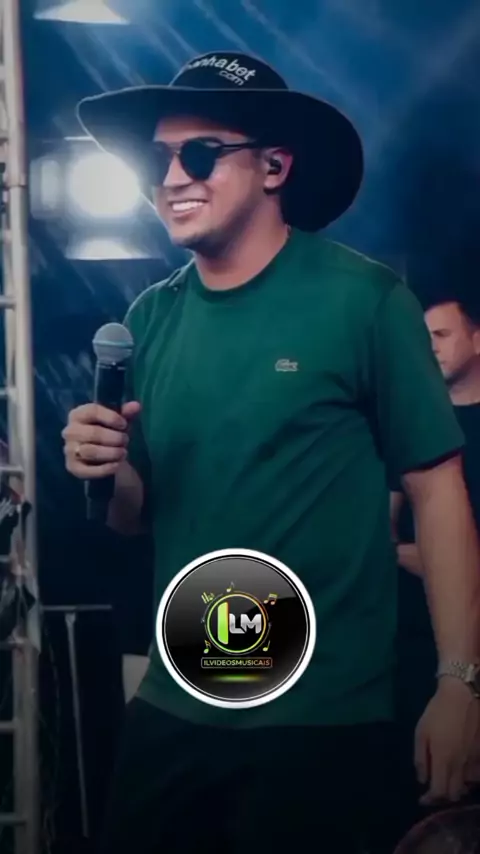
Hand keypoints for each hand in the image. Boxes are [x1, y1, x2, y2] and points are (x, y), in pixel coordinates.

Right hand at [62, 401, 140, 479]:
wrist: (102, 457)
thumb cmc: (109, 433)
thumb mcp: (118, 422)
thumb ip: (126, 413)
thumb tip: (136, 405)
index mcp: (78, 414)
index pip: (92, 411)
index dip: (111, 417)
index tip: (124, 424)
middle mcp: (70, 431)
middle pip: (93, 433)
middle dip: (114, 438)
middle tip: (126, 440)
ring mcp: (69, 450)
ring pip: (91, 451)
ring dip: (111, 453)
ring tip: (123, 453)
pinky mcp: (73, 468)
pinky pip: (89, 470)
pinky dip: (106, 468)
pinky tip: (117, 465)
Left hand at [415, 677, 479, 804]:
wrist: (463, 696)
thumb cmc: (437, 712)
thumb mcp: (421, 732)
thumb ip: (420, 758)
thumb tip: (422, 780)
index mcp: (443, 759)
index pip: (439, 792)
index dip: (430, 800)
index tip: (422, 798)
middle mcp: (460, 765)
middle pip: (454, 794)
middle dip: (443, 796)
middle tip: (434, 789)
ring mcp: (473, 760)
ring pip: (466, 786)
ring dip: (456, 787)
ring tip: (447, 778)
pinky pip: (475, 775)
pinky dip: (467, 778)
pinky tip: (460, 769)